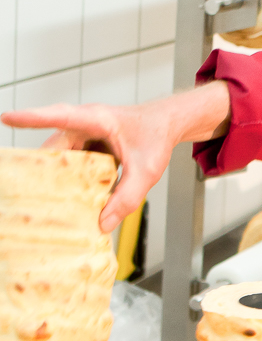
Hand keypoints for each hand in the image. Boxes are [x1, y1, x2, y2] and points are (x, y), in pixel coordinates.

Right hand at [0, 80, 231, 232]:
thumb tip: (104, 223)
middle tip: (37, 193)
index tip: (7, 119)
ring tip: (57, 198)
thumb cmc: (156, 137)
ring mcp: (83, 133)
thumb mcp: (147, 172)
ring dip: (61, 176)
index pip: (60, 116)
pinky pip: (72, 161)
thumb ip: (127, 198)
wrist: (166, 124)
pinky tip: (76, 195)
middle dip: (45, 169)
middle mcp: (85, 123)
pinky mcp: (86, 143)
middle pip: (56, 147)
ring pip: (62, 156)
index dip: (32, 118)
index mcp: (97, 119)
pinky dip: (72, 177)